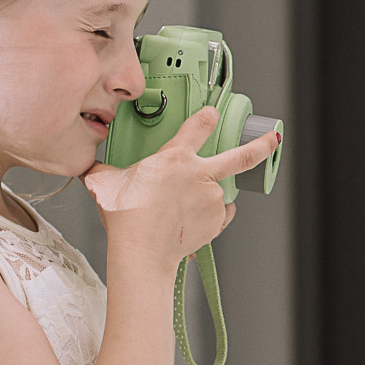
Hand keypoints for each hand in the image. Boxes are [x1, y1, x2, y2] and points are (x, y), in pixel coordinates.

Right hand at [82, 107, 281, 271]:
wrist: (142, 251)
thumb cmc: (125, 216)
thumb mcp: (105, 183)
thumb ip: (103, 171)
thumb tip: (91, 168)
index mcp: (176, 158)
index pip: (199, 126)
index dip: (207, 117)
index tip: (212, 113)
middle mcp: (200, 175)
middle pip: (241, 156)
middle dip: (262, 145)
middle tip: (273, 139)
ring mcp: (212, 199)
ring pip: (217, 190)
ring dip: (206, 194)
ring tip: (180, 207)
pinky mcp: (217, 220)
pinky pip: (220, 212)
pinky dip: (212, 213)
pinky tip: (194, 217)